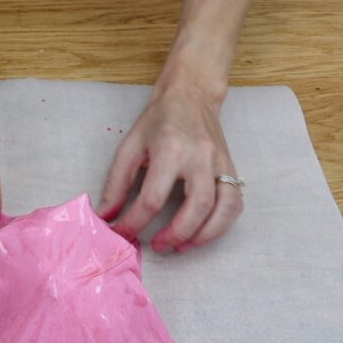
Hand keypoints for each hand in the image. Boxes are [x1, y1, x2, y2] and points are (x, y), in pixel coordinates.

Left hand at [97, 84, 242, 252]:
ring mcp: (221, 162)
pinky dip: (221, 224)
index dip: (135, 222)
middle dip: (176, 233)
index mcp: (170, 149)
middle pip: (197, 205)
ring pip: (224, 207)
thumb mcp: (129, 146)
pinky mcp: (232, 168)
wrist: (192, 95)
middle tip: (158, 246)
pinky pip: (235, 202)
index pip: (153, 197)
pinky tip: (202, 233)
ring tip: (182, 247)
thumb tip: (107, 216)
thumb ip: (116, 183)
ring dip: (204, 235)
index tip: (123, 234)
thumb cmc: (158, 121)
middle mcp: (200, 157)